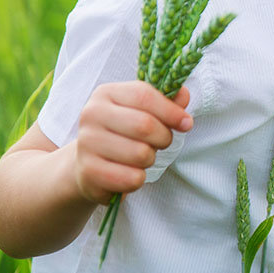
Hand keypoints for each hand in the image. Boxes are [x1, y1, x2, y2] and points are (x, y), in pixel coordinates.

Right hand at [72, 81, 192, 204]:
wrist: (88, 164)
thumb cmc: (123, 133)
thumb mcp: (143, 111)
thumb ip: (166, 101)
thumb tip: (184, 94)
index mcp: (106, 93)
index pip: (144, 95)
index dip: (171, 111)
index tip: (186, 123)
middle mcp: (91, 115)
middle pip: (145, 125)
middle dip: (164, 137)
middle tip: (161, 142)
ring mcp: (87, 143)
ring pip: (141, 154)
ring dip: (150, 159)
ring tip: (140, 157)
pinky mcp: (88, 172)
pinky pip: (132, 178)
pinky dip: (139, 179)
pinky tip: (129, 173)